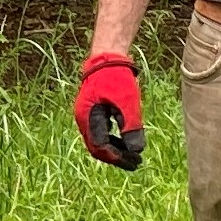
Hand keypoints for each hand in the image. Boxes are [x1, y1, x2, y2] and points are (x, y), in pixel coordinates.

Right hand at [74, 52, 144, 168]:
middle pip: (97, 148)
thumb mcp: (128, 102)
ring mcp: (87, 115)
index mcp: (88, 117)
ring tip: (132, 155)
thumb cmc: (117, 77)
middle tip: (135, 163)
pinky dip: (112, 140)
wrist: (107, 57)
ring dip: (115, 150)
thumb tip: (136, 151)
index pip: (101, 147)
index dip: (118, 158)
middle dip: (116, 157)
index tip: (134, 162)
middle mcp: (84, 118)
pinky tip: (125, 143)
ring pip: (98, 141)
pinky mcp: (93, 112)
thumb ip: (131, 126)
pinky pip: (100, 132)